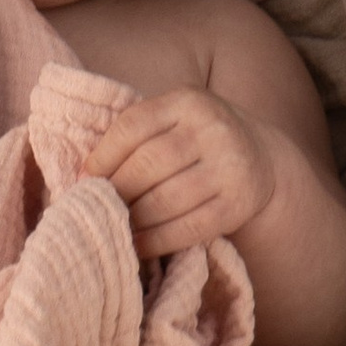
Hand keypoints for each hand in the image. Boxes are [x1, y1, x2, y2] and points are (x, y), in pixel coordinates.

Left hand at [79, 85, 276, 261]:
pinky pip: (188, 227)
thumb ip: (138, 135)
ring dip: (132, 219)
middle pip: (148, 164)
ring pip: (166, 199)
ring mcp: (229, 167)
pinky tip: (138, 244)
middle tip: (96, 207)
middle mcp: (212, 129)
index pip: (133, 126)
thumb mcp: (174, 119)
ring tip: (115, 226)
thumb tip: (86, 176)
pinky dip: (156, 240)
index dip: (103, 156)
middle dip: (116, 190)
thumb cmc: (197, 140)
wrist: (260, 157)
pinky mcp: (237, 204)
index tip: (85, 179)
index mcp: (188, 101)